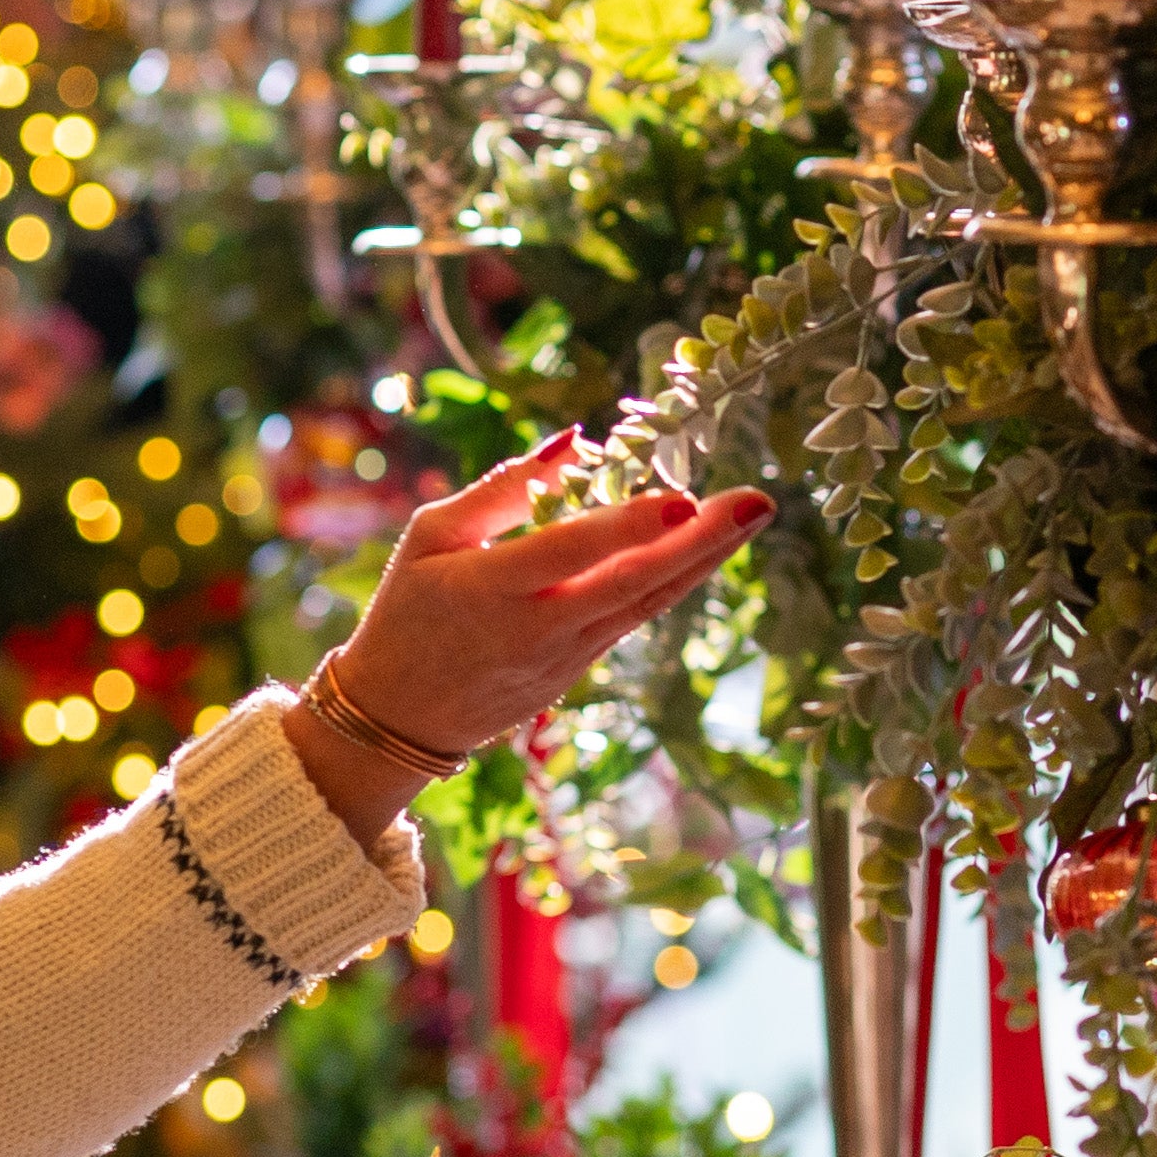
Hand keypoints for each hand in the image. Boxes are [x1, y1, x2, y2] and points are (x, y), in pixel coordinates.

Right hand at [285, 441, 769, 840]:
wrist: (397, 716)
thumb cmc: (407, 611)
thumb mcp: (431, 537)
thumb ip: (500, 490)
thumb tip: (573, 440)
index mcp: (493, 589)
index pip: (573, 552)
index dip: (630, 527)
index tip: (684, 498)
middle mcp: (540, 628)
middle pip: (634, 583)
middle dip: (703, 542)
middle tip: (759, 502)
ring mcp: (567, 658)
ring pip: (648, 604)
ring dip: (706, 561)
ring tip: (753, 516)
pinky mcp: (579, 673)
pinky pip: (634, 619)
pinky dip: (673, 582)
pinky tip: (709, 549)